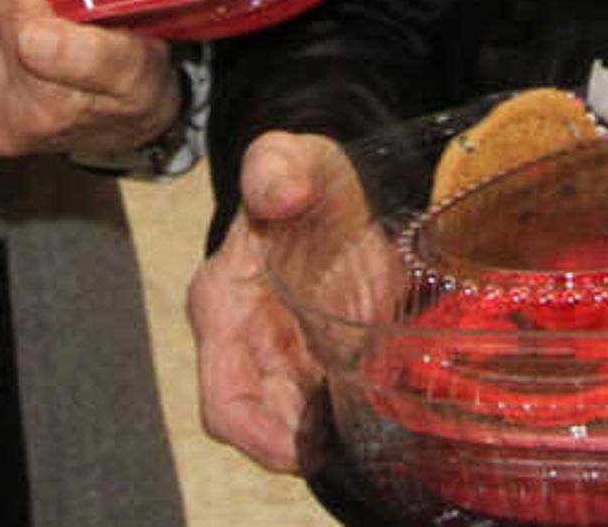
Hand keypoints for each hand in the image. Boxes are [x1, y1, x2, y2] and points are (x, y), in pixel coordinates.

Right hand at [189, 129, 363, 473]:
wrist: (330, 188)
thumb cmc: (304, 177)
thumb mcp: (295, 157)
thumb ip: (277, 164)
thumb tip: (280, 193)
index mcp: (221, 304)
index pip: (224, 399)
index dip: (258, 435)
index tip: (304, 449)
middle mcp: (243, 343)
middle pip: (263, 426)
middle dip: (304, 444)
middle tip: (356, 445)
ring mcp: (281, 358)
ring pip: (297, 425)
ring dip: (331, 435)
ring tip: (377, 431)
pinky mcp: (317, 362)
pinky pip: (329, 407)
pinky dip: (353, 417)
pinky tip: (386, 411)